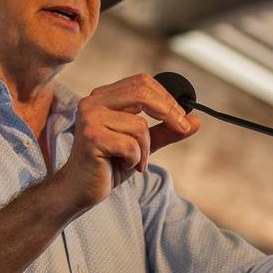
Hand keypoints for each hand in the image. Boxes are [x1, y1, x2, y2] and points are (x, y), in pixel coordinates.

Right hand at [55, 73, 199, 213]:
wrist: (78, 189)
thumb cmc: (107, 165)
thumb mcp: (141, 145)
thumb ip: (164, 131)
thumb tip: (194, 121)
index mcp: (103, 97)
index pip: (141, 82)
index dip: (166, 97)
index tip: (183, 117)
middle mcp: (93, 102)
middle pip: (142, 93)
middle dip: (169, 112)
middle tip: (181, 129)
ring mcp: (90, 119)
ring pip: (139, 126)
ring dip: (146, 149)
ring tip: (135, 161)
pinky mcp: (92, 138)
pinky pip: (131, 145)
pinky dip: (135, 159)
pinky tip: (124, 165)